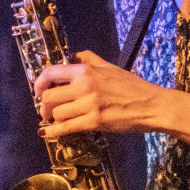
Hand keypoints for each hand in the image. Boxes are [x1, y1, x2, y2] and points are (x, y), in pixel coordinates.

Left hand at [32, 50, 163, 137]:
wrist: (151, 105)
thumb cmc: (132, 86)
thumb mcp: (110, 66)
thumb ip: (89, 58)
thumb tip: (73, 56)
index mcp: (87, 70)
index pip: (52, 72)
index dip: (39, 83)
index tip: (38, 90)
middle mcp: (85, 86)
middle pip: (48, 97)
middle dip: (43, 105)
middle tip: (45, 110)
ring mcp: (89, 105)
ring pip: (56, 114)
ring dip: (51, 119)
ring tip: (54, 120)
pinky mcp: (94, 122)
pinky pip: (65, 128)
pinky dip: (53, 132)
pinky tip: (47, 134)